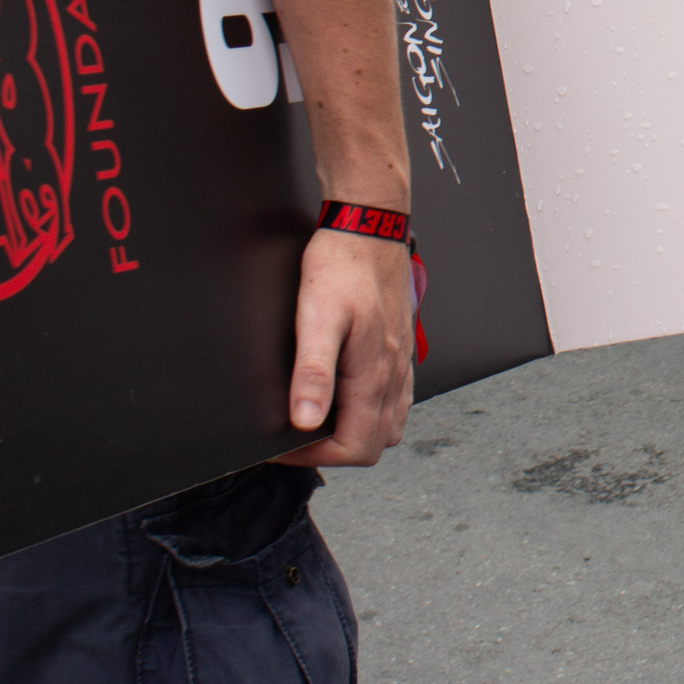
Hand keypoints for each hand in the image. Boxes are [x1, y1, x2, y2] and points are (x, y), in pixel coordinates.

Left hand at [280, 228, 414, 466]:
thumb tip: (303, 421)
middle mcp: (393, 373)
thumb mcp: (316, 316)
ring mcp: (401, 362)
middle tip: (296, 438)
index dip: (314, 457)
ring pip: (390, 425)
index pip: (355, 447)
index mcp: (373, 372)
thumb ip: (312, 372)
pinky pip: (397, 399)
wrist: (369, 226)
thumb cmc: (342, 265)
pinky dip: (373, 412)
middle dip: (334, 452)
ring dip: (357, 434)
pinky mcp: (399, 348)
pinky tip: (348, 396)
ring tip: (320, 421)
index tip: (282, 443)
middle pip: (375, 444)